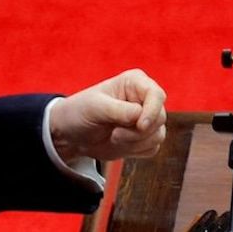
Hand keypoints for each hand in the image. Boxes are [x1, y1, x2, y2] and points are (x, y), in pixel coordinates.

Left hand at [49, 69, 166, 161]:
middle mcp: (144, 98)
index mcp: (135, 82)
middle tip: (114, 135)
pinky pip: (153, 148)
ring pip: (158, 135)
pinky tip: (119, 145)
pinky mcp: (144, 137)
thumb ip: (119, 111)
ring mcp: (146, 118)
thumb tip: (140, 117)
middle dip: (137, 132)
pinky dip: (136, 151)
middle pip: (160, 117)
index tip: (139, 126)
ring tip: (114, 138)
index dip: (152, 111)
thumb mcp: (95, 107)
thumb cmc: (80, 112)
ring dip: (135, 143)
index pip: (157, 95)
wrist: (72, 134)